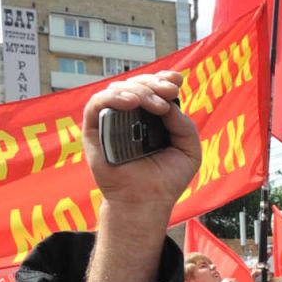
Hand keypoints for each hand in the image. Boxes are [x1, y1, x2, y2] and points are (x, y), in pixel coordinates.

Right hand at [81, 71, 201, 217]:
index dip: (163, 79)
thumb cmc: (167, 179)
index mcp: (150, 116)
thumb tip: (168, 103)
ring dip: (139, 90)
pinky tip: (130, 103)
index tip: (176, 82)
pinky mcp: (93, 130)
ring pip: (118, 89)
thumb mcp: (188, 149)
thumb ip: (183, 123)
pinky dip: (113, 98)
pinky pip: (97, 105)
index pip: (153, 87)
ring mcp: (110, 121)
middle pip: (137, 84)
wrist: (146, 202)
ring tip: (155, 104)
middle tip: (169, 93)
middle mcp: (129, 115)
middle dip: (154, 84)